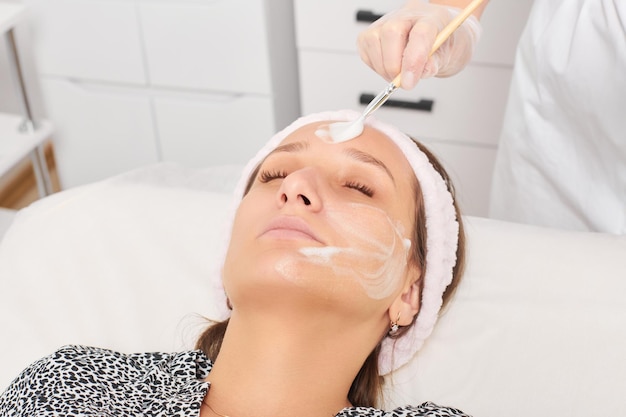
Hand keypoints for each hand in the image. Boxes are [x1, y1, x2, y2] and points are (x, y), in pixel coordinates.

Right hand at [357, 1, 481, 89]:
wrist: (437, 38)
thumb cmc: (444, 44)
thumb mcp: (448, 56)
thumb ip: (434, 64)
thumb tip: (417, 73)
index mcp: (432, 18)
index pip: (420, 34)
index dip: (413, 60)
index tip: (408, 82)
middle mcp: (407, 15)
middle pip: (391, 32)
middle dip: (393, 65)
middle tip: (403, 82)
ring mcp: (386, 22)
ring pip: (373, 41)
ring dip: (383, 68)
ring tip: (397, 76)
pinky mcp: (370, 34)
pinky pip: (365, 51)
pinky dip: (375, 66)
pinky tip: (388, 68)